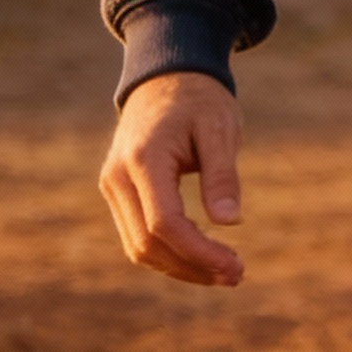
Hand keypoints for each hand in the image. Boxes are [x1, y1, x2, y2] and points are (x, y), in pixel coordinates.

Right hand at [99, 72, 245, 287]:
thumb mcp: (219, 127)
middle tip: (238, 275)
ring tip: (225, 272)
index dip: (199, 252)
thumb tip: (230, 222)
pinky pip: (137, 235)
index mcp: (143, 159)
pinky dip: (169, 252)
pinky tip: (202, 257)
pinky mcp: (119, 192)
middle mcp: (118, 177)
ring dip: (180, 266)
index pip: (164, 223)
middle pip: (147, 244)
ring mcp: (113, 186)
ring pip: (138, 247)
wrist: (165, 76)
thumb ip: (222, 174)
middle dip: (192, 267)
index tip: (236, 266)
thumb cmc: (198, 99)